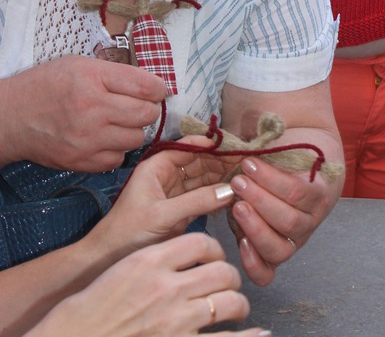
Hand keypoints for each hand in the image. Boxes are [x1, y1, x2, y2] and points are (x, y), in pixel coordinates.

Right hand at [0, 56, 165, 170]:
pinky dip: (117, 150)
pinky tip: (106, 139)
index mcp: (93, 79)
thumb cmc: (46, 85)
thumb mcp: (80, 64)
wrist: (12, 116)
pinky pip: (117, 159)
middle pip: (146, 114)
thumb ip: (115, 73)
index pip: (145, 86)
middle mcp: (93, 110)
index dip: (158, 88)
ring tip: (119, 122)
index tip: (158, 90)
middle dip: (149, 109)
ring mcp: (87, 139)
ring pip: (136, 139)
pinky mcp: (81, 161)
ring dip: (133, 130)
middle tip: (139, 106)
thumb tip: (150, 85)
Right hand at [28, 234, 256, 336]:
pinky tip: (260, 335)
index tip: (213, 256)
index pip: (202, 242)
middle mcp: (166, 289)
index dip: (214, 249)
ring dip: (237, 304)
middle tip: (227, 283)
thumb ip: (159, 258)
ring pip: (227, 302)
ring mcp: (174, 322)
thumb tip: (191, 252)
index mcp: (151, 262)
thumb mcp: (126, 269)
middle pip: (221, 272)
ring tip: (236, 307)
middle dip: (229, 277)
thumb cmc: (96, 306)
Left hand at [88, 138, 242, 259]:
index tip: (240, 146)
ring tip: (249, 176)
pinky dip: (220, 194)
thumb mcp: (162, 216)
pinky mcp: (182, 209)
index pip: (192, 146)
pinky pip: (205, 195)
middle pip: (202, 160)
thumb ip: (196, 201)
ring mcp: (176, 191)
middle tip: (252, 163)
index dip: (216, 145)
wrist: (108, 262)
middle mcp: (168, 174)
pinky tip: (237, 193)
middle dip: (225, 160)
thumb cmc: (126, 234)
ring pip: (206, 177)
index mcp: (158, 166)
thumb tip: (230, 190)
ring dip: (225, 176)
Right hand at [227, 154, 338, 286]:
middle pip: (277, 249)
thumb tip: (215, 205)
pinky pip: (297, 192)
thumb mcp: (248, 196)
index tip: (239, 243)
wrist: (302, 142)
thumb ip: (236, 206)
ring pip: (288, 221)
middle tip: (235, 203)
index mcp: (273, 245)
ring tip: (240, 180)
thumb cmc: (267, 172)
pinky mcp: (321, 194)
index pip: (265, 272)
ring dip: (261, 201)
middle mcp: (294, 238)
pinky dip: (272, 179)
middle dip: (253, 226)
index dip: (252, 265)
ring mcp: (311, 218)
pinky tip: (254, 166)